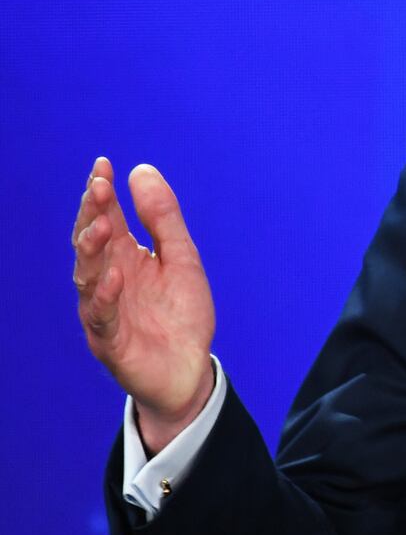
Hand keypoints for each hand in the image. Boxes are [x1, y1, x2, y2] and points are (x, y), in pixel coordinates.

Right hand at [72, 157, 214, 454]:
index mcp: (124, 257)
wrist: (189, 370)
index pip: (107, 218)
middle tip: (98, 188)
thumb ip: (163, 219)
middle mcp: (108, 279)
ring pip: (87, 277)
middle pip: (91, 243)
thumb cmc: (181, 313)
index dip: (101, 193)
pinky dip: (105, 296)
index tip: (103, 164)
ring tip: (101, 225)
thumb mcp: (181, 258)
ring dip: (92, 250)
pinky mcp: (110, 341)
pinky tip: (114, 276)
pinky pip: (101, 317)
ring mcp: (105, 310)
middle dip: (92, 214)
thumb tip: (140, 170)